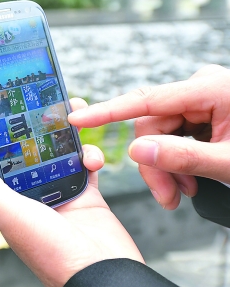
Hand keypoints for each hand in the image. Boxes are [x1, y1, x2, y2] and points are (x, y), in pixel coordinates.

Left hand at [0, 98, 143, 286]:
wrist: (102, 276)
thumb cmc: (52, 253)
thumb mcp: (6, 213)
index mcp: (9, 200)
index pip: (2, 160)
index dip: (5, 136)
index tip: (12, 111)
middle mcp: (33, 197)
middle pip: (33, 152)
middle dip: (39, 129)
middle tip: (48, 107)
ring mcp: (61, 196)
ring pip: (60, 155)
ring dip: (66, 137)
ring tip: (72, 119)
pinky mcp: (88, 198)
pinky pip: (87, 167)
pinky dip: (90, 156)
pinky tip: (91, 156)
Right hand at [68, 64, 229, 209]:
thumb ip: (181, 157)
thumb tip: (137, 150)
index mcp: (210, 88)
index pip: (147, 100)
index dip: (108, 112)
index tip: (77, 118)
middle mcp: (203, 87)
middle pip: (154, 124)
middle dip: (156, 164)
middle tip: (167, 198)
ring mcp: (206, 99)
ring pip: (164, 133)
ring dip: (168, 166)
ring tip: (182, 194)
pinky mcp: (209, 111)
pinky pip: (179, 134)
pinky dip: (180, 160)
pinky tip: (190, 181)